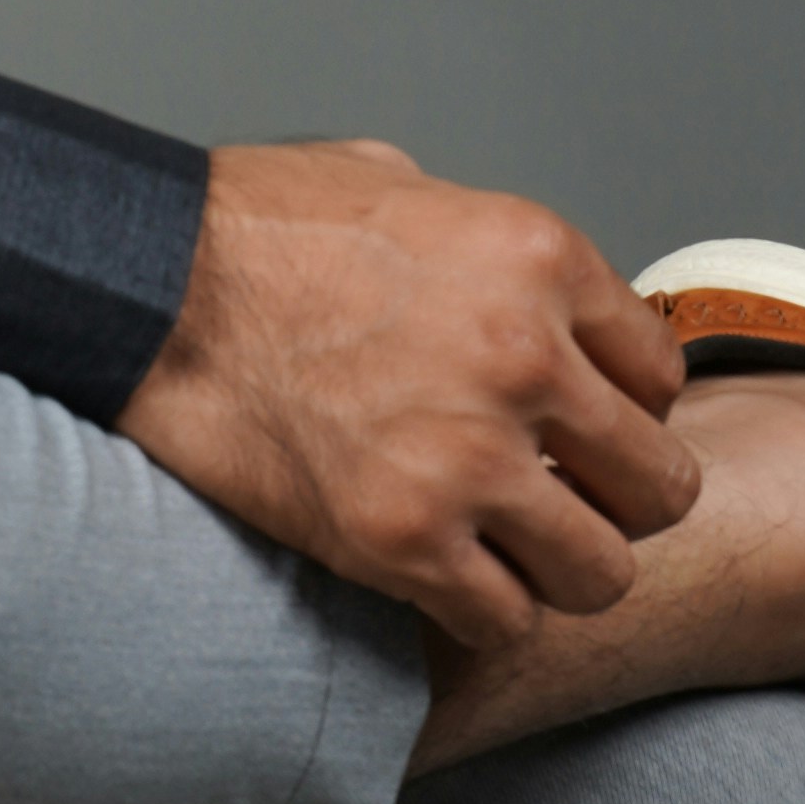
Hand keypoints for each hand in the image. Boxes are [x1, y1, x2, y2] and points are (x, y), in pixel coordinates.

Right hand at [116, 138, 698, 648]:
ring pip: (601, 573)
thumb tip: (503, 282)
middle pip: (658, 486)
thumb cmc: (251, 228)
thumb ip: (478, 240)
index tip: (580, 428)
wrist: (144, 287)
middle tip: (559, 500)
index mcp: (537, 258)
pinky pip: (506, 620)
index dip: (623, 411)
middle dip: (613, 501)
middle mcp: (526, 358)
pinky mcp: (400, 537)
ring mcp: (468, 457)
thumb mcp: (396, 183)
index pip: (660, 376)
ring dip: (558, 569)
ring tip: (508, 552)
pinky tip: (440, 577)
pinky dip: (480, 611)